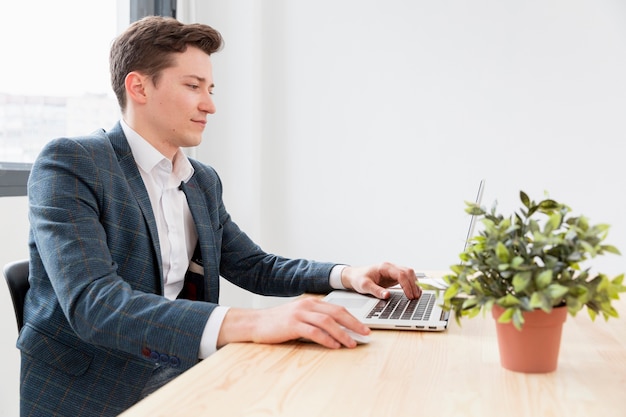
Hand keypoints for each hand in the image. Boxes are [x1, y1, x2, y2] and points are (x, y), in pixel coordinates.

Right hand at [217, 297, 369, 348]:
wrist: (255, 323)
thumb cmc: (278, 323)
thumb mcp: (299, 317)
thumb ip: (315, 320)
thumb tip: (336, 331)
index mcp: (312, 302)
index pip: (338, 308)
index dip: (353, 318)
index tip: (364, 327)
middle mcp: (308, 305)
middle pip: (337, 312)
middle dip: (354, 324)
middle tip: (366, 333)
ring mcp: (300, 314)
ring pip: (328, 322)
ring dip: (343, 333)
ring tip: (352, 343)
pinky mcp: (292, 325)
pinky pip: (314, 332)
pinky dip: (326, 339)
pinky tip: (334, 346)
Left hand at [340, 262, 420, 299]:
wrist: (354, 276)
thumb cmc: (358, 279)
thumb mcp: (364, 286)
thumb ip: (376, 290)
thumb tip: (387, 296)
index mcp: (384, 267)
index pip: (401, 274)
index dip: (407, 285)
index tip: (409, 296)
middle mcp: (391, 267)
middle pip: (408, 272)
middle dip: (413, 285)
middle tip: (414, 298)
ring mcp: (393, 271)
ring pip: (410, 274)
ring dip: (414, 284)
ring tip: (416, 296)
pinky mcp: (394, 276)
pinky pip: (407, 278)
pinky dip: (412, 284)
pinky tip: (414, 292)